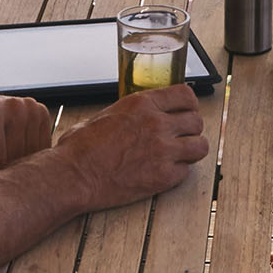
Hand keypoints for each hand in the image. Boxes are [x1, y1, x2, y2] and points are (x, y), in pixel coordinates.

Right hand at [58, 87, 208, 208]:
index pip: (186, 95)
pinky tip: (165, 172)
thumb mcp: (105, 114)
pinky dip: (178, 173)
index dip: (189, 105)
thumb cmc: (80, 148)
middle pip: (196, 121)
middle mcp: (157, 123)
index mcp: (142, 103)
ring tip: (181, 155)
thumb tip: (137, 115)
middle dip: (190, 129)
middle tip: (182, 136)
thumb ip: (130, 112)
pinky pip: (186, 172)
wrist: (73, 176)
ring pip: (199, 146)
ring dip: (192, 150)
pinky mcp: (163, 176)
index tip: (187, 112)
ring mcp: (162, 150)